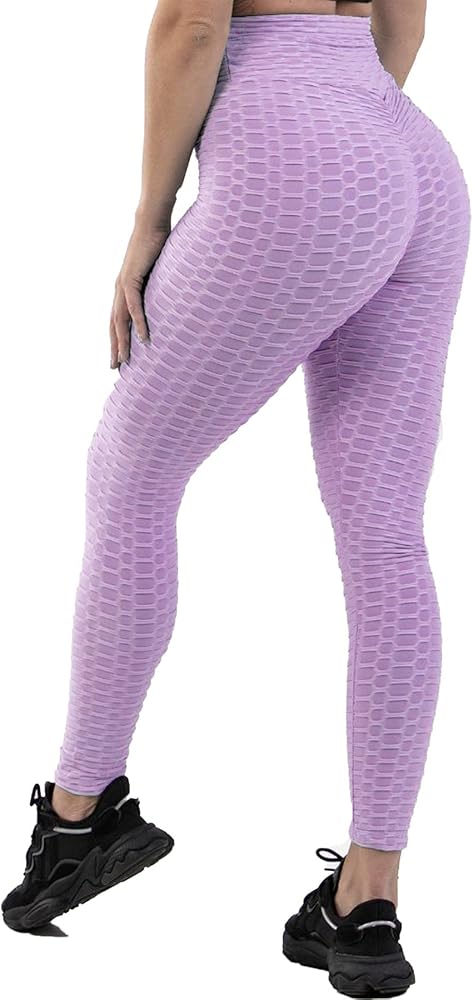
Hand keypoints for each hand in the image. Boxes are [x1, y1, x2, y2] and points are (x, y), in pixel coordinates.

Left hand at [110, 219, 170, 368]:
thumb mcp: (159, 271)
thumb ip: (160, 285)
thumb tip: (172, 296)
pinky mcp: (131, 278)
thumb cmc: (158, 243)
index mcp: (124, 288)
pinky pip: (133, 306)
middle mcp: (120, 289)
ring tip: (125, 359)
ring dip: (122, 341)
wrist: (152, 222)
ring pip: (120, 319)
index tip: (119, 356)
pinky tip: (142, 338)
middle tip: (116, 367)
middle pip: (114, 324)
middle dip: (115, 347)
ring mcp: (123, 284)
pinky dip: (137, 323)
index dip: (117, 338)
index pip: (117, 319)